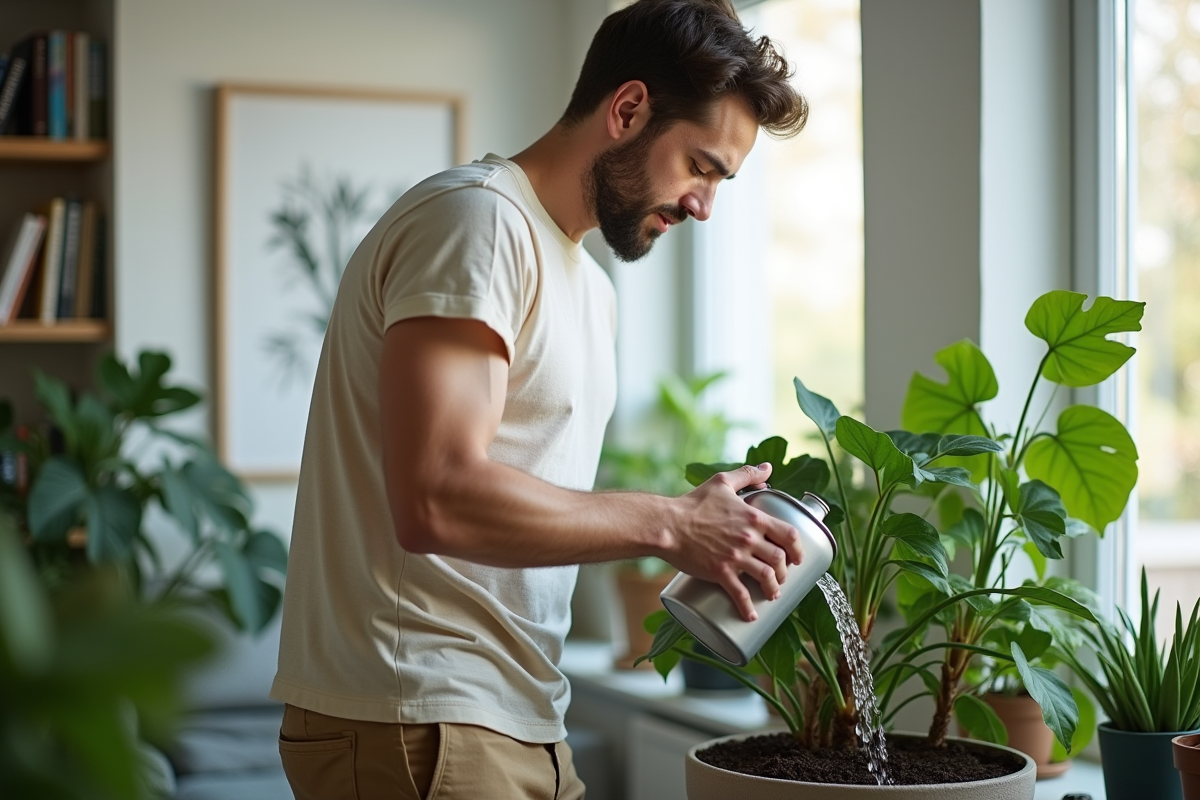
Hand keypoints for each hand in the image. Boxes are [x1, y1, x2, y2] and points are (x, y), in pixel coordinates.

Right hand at [665, 463, 803, 621]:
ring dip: (773, 588)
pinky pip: (739, 594)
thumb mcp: (722, 482)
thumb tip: (768, 468)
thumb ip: (747, 474)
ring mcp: (735, 557)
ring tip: (771, 593)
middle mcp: (748, 538)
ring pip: (766, 577)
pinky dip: (747, 607)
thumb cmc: (693, 503)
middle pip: (779, 559)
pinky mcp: (719, 572)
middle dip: (784, 571)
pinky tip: (750, 615)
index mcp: (753, 517)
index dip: (798, 549)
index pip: (789, 534)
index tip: (797, 557)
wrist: (667, 524)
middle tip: (781, 576)